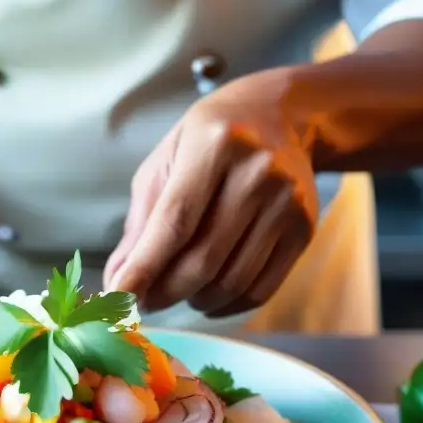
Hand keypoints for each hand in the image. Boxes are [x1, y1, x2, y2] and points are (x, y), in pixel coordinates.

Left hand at [104, 68, 318, 315]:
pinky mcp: (304, 230)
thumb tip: (118, 279)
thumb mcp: (166, 160)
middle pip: (204, 259)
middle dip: (165, 292)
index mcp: (215, 145)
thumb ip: (141, 220)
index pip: (175, 221)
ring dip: (195, 300)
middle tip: (143, 301)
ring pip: (231, 281)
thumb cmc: (209, 139)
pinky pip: (260, 289)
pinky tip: (207, 296)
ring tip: (177, 291)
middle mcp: (257, 173)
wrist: (281, 116)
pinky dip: (226, 306)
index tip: (118, 298)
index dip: (144, 266)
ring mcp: (286, 204)